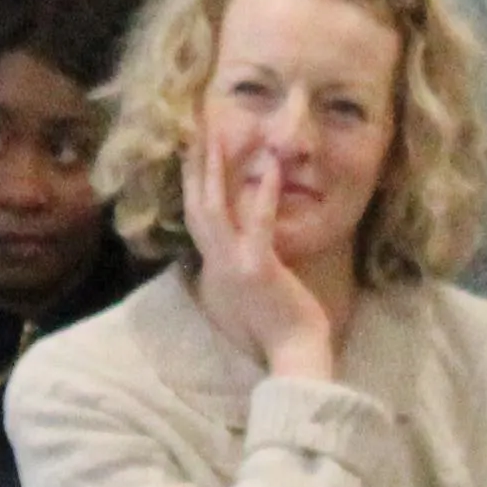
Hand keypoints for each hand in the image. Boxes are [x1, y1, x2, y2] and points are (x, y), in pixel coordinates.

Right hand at [183, 136, 340, 384]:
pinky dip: (263, 195)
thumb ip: (236, 271)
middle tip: (195, 130)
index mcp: (216, 268)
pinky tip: (271, 169)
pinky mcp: (258, 269)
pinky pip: (258, 225)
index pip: (197, 218)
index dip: (192, 184)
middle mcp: (217, 264)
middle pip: (197, 205)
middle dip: (194, 166)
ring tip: (219, 135)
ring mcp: (234, 266)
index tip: (192, 154)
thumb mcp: (248, 296)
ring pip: (216, 209)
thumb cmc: (278, 330)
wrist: (294, 356)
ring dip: (216, 170)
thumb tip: (236, 251)